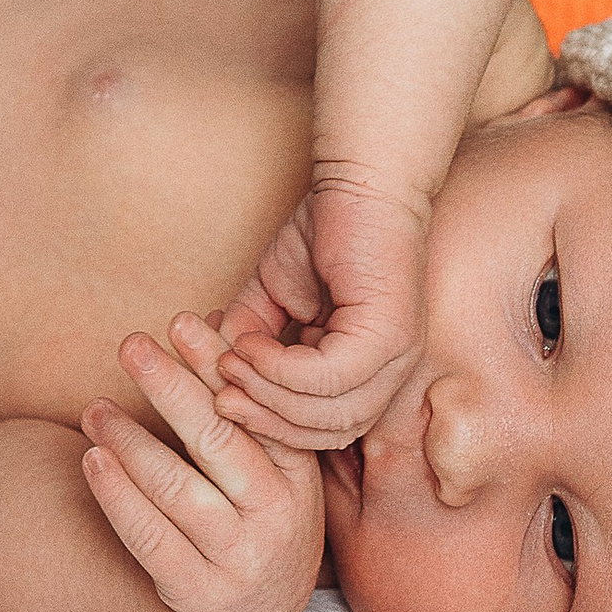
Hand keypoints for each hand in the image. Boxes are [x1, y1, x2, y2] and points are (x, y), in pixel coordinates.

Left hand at [79, 318, 327, 611]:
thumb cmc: (256, 513)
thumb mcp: (266, 459)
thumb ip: (241, 397)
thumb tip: (212, 318)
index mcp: (297, 472)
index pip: (253, 408)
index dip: (216, 363)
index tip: (179, 321)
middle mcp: (276, 515)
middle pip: (216, 440)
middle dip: (171, 386)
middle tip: (132, 344)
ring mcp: (238, 559)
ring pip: (176, 489)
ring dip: (130, 441)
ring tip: (95, 409)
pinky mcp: (198, 594)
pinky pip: (150, 539)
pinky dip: (118, 496)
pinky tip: (94, 460)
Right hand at [211, 178, 429, 452]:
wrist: (361, 177)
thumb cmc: (326, 228)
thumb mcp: (276, 294)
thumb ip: (251, 335)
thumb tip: (216, 373)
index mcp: (373, 373)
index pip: (324, 431)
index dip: (272, 425)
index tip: (223, 399)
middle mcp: (393, 372)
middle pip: (328, 433)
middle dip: (267, 422)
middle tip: (220, 394)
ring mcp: (396, 355)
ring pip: (329, 413)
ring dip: (269, 395)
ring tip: (230, 363)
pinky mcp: (387, 332)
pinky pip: (329, 376)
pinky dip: (282, 369)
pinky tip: (252, 345)